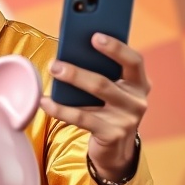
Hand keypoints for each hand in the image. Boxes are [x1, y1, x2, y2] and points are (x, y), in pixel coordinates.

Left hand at [39, 33, 150, 181]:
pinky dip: (60, 109)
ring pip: (95, 96)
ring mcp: (126, 119)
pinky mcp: (112, 135)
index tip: (95, 36)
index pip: (134, 61)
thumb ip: (99, 70)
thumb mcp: (110, 89)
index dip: (116, 48)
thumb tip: (70, 47)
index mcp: (139, 83)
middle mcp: (137, 101)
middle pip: (105, 82)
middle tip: (55, 62)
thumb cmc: (106, 108)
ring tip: (52, 71)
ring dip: (71, 82)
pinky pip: (82, 118)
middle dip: (78, 71)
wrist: (115, 148)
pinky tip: (45, 102)